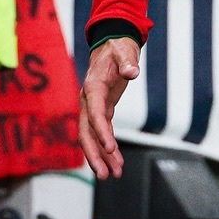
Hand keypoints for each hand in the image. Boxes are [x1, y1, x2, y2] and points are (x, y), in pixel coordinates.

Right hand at [79, 37, 141, 179]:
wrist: (110, 44)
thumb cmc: (117, 48)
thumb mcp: (124, 51)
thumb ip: (128, 61)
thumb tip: (132, 72)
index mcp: (93, 87)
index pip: (95, 114)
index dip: (101, 132)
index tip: (110, 148)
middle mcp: (89, 100)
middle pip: (87, 133)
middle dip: (95, 155)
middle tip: (104, 174)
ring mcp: (92, 106)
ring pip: (92, 137)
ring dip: (102, 157)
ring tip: (113, 174)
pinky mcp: (101, 110)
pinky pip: (102, 133)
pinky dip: (109, 148)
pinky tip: (117, 162)